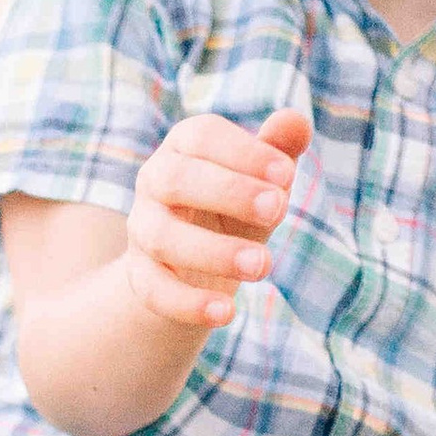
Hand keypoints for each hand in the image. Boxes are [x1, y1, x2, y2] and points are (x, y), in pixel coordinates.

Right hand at [123, 105, 309, 332]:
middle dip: (229, 193)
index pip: (201, 137)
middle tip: (278, 210)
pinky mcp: (139, 276)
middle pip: (176, 180)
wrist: (194, 263)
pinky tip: (227, 312)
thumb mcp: (261, 181)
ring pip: (164, 238)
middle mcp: (154, 182)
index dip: (243, 153)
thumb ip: (278, 152)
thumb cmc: (234, 208)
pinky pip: (154, 290)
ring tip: (263, 265)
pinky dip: (189, 304)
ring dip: (214, 252)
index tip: (287, 176)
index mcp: (183, 147)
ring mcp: (142, 230)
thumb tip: (296, 123)